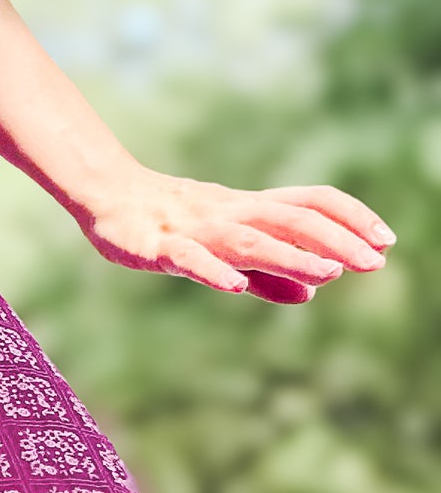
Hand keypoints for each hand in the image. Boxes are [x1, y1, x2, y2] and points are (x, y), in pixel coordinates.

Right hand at [82, 169, 393, 303]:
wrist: (108, 198)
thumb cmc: (170, 223)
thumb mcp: (226, 248)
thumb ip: (267, 274)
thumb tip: (310, 294)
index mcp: (249, 210)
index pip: (309, 203)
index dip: (349, 218)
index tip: (385, 241)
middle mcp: (230, 214)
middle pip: (289, 220)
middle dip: (334, 239)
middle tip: (374, 262)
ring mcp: (195, 229)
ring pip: (248, 240)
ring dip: (290, 255)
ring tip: (329, 272)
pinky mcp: (156, 246)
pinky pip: (187, 258)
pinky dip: (213, 271)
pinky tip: (236, 288)